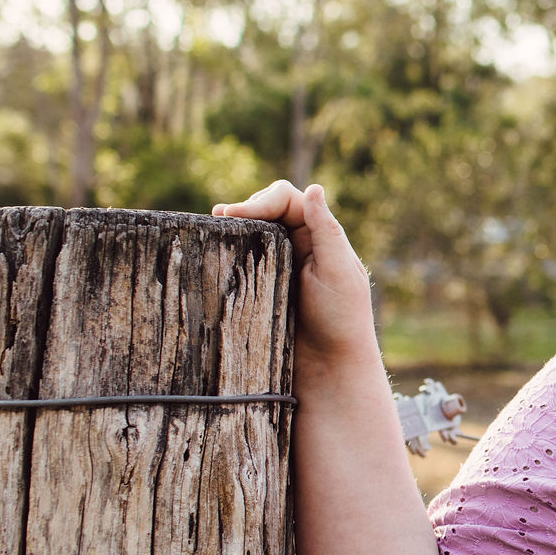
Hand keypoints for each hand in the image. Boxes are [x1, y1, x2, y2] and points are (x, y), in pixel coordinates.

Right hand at [214, 180, 375, 364]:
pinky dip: (230, 253)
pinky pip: (243, 261)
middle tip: (219, 220)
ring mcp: (280, 266)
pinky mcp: (263, 288)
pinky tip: (215, 255)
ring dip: (234, 229)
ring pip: (252, 233)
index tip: (234, 214)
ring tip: (214, 229)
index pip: (287, 200)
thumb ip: (326, 230)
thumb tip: (315, 187)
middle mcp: (300, 245)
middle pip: (266, 210)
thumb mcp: (339, 272)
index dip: (260, 200)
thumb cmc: (342, 320)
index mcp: (321, 236)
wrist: (328, 367)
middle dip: (243, 210)